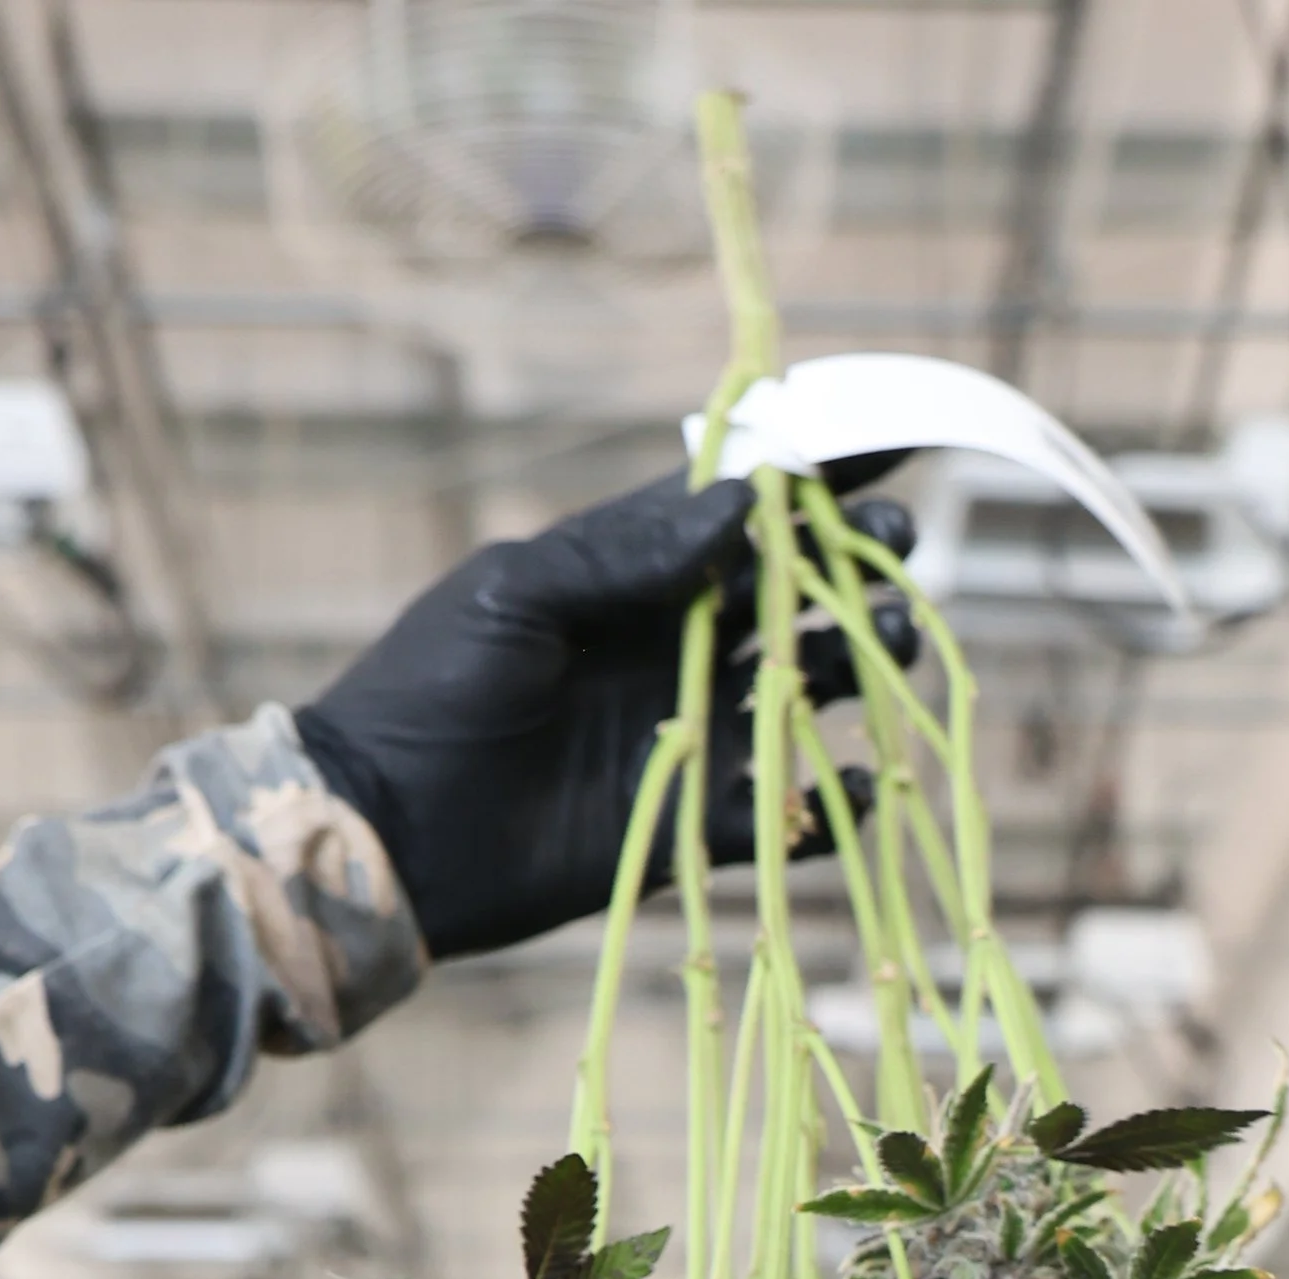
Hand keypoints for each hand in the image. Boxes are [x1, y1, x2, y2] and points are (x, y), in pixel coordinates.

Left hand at [292, 468, 917, 962]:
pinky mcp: (686, 826)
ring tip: (899, 645)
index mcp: (632, 578)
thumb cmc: (432, 689)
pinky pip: (783, 815)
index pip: (741, 509)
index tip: (891, 440)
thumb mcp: (516, 592)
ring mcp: (688, 736)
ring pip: (807, 692)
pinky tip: (859, 780)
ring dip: (863, 664)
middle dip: (857, 563)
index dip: (815, 474)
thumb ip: (625, 551)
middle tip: (898, 546)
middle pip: (793, 594)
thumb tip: (742, 502)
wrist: (389, 827)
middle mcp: (674, 648)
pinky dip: (833, 805)